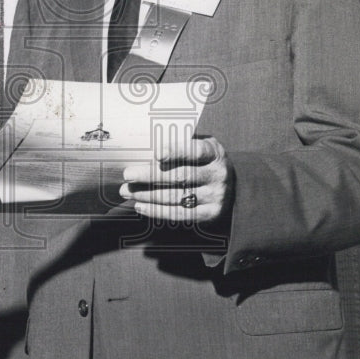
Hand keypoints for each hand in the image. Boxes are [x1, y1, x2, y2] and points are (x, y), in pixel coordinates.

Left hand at [119, 135, 234, 223]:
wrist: (232, 186)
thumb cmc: (203, 161)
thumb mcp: (200, 146)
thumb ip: (180, 144)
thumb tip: (144, 146)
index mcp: (214, 153)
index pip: (196, 151)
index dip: (177, 151)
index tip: (157, 154)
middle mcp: (217, 175)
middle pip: (180, 176)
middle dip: (150, 176)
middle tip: (128, 175)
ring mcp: (215, 196)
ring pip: (176, 196)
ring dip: (147, 195)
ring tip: (127, 192)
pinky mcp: (210, 214)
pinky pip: (179, 214)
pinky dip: (157, 211)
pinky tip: (140, 206)